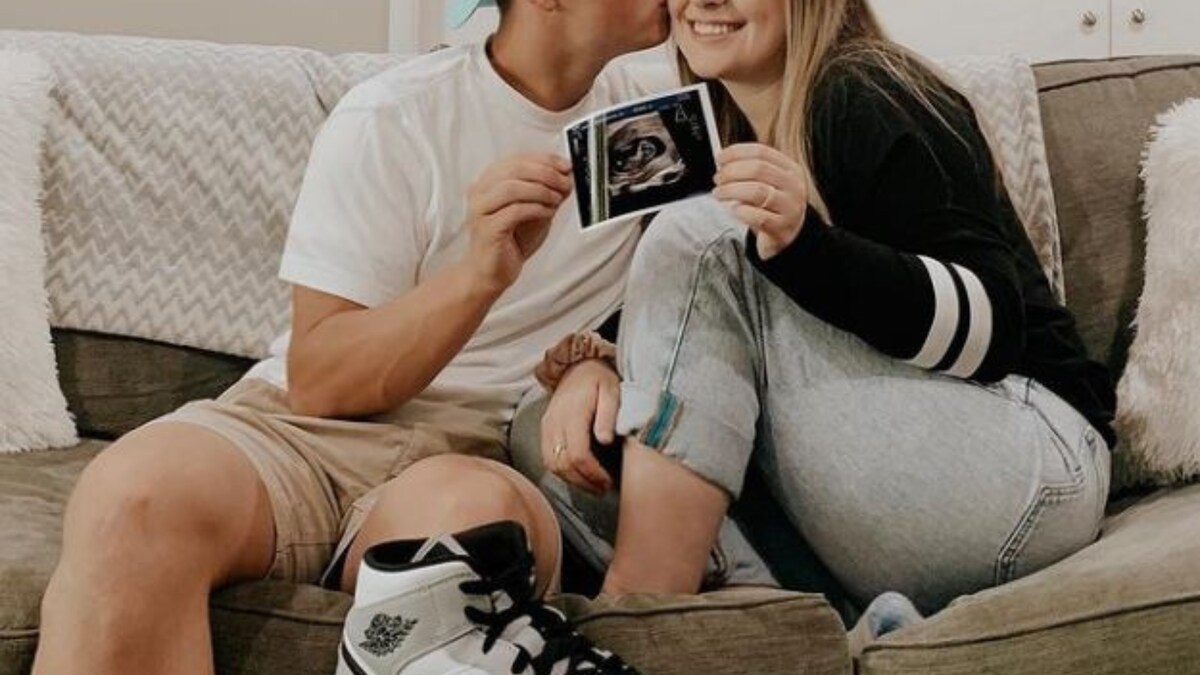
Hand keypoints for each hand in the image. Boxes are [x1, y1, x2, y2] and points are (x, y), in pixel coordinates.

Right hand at [466, 153, 572, 291]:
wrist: (492, 272)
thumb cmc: (511, 241)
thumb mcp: (535, 210)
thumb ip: (547, 193)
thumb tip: (567, 177)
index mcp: (489, 182)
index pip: (517, 159)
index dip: (544, 160)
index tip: (565, 166)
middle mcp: (480, 192)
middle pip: (514, 169)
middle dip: (546, 173)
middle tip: (564, 182)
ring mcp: (480, 210)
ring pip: (512, 188)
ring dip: (541, 190)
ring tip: (557, 199)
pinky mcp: (487, 229)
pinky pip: (514, 211)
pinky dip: (536, 209)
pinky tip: (548, 213)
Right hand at [540, 359, 620, 495]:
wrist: (577, 365)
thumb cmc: (599, 378)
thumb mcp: (611, 390)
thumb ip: (608, 414)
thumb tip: (604, 440)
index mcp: (572, 414)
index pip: (577, 454)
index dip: (592, 474)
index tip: (607, 482)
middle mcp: (555, 422)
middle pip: (562, 464)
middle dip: (583, 482)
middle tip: (602, 488)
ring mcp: (547, 426)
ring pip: (552, 464)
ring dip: (572, 480)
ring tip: (592, 485)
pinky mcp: (545, 429)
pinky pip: (547, 457)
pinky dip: (562, 471)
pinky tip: (578, 474)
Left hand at [713, 143, 810, 259]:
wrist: (788, 235)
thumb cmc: (772, 206)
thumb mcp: (768, 183)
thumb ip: (750, 170)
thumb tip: (723, 161)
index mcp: (791, 169)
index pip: (761, 152)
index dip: (736, 153)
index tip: (720, 158)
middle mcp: (794, 186)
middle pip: (758, 169)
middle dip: (731, 172)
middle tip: (718, 179)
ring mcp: (790, 207)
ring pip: (756, 191)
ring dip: (731, 190)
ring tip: (719, 193)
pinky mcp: (781, 228)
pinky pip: (757, 216)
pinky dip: (741, 211)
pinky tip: (734, 210)